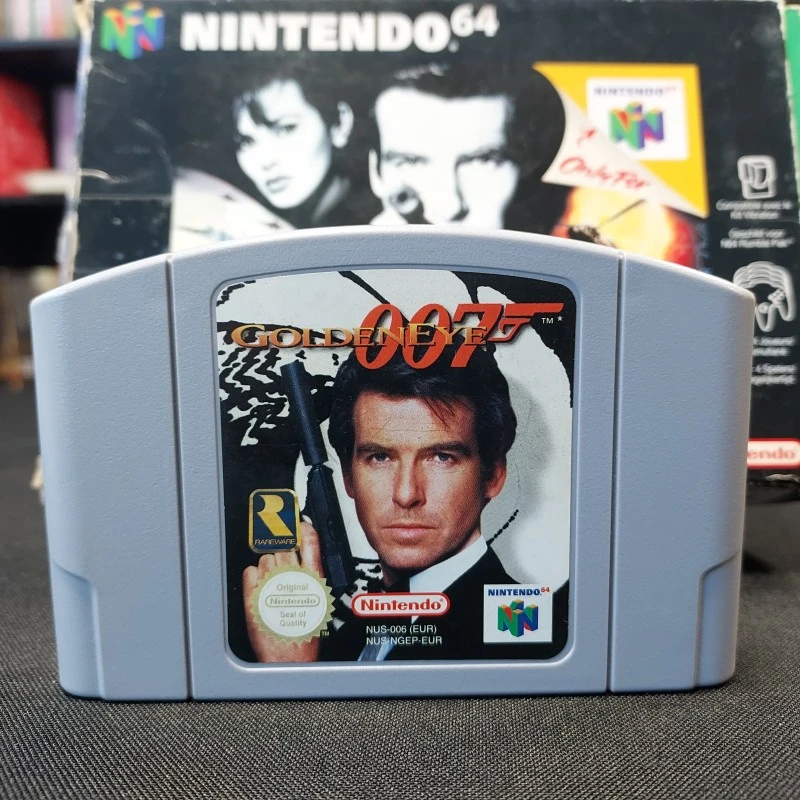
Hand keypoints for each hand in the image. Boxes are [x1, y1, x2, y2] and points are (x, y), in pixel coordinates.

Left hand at [242, 522, 324, 662]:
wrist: (288, 658)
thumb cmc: (304, 635)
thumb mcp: (319, 601)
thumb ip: (311, 576)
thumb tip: (305, 556)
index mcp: (313, 579)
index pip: (309, 540)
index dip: (303, 529)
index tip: (299, 526)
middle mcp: (292, 578)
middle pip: (283, 547)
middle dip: (282, 554)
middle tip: (281, 569)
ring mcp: (271, 585)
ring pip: (264, 558)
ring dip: (267, 567)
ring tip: (272, 586)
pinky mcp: (253, 594)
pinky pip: (249, 571)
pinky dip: (252, 578)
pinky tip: (260, 590)